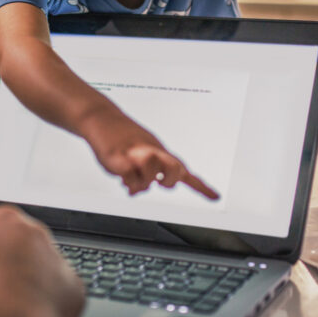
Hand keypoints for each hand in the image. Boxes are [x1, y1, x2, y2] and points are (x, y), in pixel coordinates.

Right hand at [0, 205, 84, 316]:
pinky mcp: (76, 292)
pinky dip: (44, 308)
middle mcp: (37, 234)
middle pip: (16, 247)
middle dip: (1, 266)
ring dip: (24, 287)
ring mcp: (60, 262)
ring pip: (39, 271)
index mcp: (3, 220)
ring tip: (3, 313)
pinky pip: (56, 296)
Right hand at [81, 105, 218, 199]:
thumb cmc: (123, 135)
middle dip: (169, 181)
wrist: (102, 118)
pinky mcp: (119, 160)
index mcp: (159, 150)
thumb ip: (148, 170)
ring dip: (144, 184)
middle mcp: (151, 151)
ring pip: (151, 174)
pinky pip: (131, 180)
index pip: (184, 170)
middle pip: (174, 167)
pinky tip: (125, 182)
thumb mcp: (142, 149)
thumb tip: (147, 186)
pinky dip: (130, 186)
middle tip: (158, 182)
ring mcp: (136, 155)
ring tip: (134, 183)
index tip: (215, 197)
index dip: (201, 186)